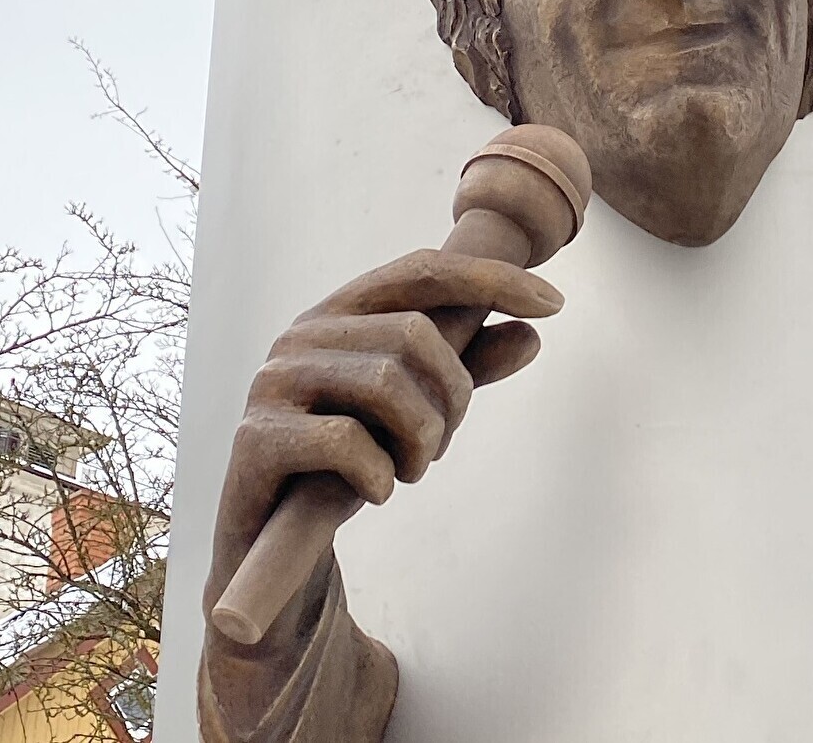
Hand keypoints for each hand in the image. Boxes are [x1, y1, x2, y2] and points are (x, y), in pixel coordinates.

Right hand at [206, 248, 564, 611]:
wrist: (268, 543)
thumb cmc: (344, 461)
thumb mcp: (413, 411)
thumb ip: (465, 370)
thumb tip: (532, 334)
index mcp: (339, 313)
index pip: (423, 270)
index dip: (492, 280)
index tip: (556, 305)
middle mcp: (301, 334)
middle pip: (416, 335)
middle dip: (453, 398)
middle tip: (438, 446)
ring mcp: (273, 383)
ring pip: (387, 384)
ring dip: (421, 442)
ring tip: (407, 470)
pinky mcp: (256, 438)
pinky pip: (347, 443)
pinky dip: (379, 476)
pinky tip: (375, 490)